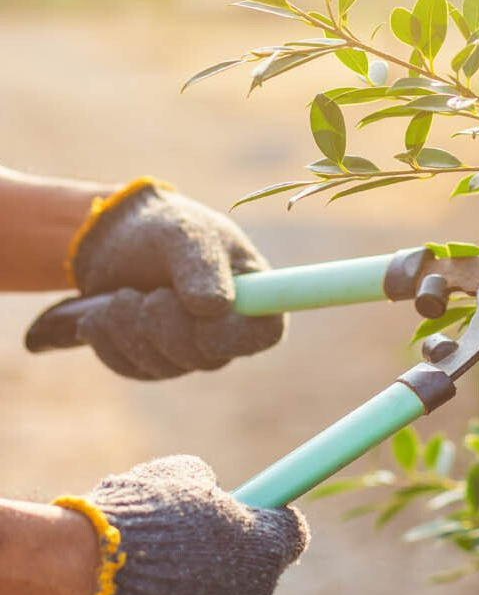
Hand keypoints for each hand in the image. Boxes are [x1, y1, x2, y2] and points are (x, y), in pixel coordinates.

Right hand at [66, 455, 306, 594]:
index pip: (292, 534)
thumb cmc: (137, 516)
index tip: (255, 515)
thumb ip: (206, 485)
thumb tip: (208, 488)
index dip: (270, 521)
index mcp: (266, 547)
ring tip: (156, 571)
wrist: (84, 572)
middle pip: (255, 575)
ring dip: (200, 588)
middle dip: (229, 560)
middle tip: (191, 548)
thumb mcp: (180, 476)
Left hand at [70, 180, 285, 378]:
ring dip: (131, 330)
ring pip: (165, 365)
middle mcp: (228, 330)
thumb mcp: (186, 233)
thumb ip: (203, 266)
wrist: (119, 238)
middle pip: (207, 357)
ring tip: (119, 296)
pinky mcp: (154, 360)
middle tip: (145, 294)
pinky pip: (133, 367)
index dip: (234, 334)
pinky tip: (98, 317)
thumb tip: (215, 308)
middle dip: (166, 326)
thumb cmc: (166, 227)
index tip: (202, 313)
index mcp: (255, 295)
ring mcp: (191, 350)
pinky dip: (110, 342)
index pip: (264, 334)